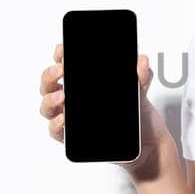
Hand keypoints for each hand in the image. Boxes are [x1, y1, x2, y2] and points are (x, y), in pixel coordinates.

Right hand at [39, 43, 171, 172]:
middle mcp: (72, 99)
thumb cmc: (138, 115)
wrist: (147, 143)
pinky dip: (55, 124)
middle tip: (61, 71)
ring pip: (47, 106)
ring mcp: (70, 117)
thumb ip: (141, 76)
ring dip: (49, 100)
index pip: (64, 64)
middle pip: (49, 84)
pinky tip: (63, 119)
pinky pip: (56, 131)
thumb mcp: (140, 92)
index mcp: (84, 83)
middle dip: (50, 75)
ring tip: (61, 97)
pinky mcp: (72, 138)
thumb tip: (143, 61)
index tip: (61, 50)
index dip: (59, 55)